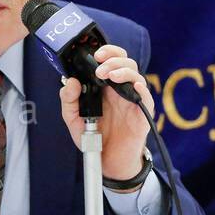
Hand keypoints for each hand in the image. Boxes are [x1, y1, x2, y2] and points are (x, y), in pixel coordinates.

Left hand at [58, 44, 154, 187]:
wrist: (107, 162)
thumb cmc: (95, 138)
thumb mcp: (74, 119)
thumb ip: (68, 100)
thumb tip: (71, 81)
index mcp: (106, 87)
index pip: (112, 60)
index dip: (107, 52)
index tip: (95, 54)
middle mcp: (121, 91)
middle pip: (126, 62)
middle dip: (114, 59)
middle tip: (100, 69)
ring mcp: (133, 101)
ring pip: (136, 76)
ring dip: (123, 72)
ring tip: (110, 76)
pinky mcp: (142, 115)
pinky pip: (146, 98)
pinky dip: (141, 90)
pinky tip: (133, 87)